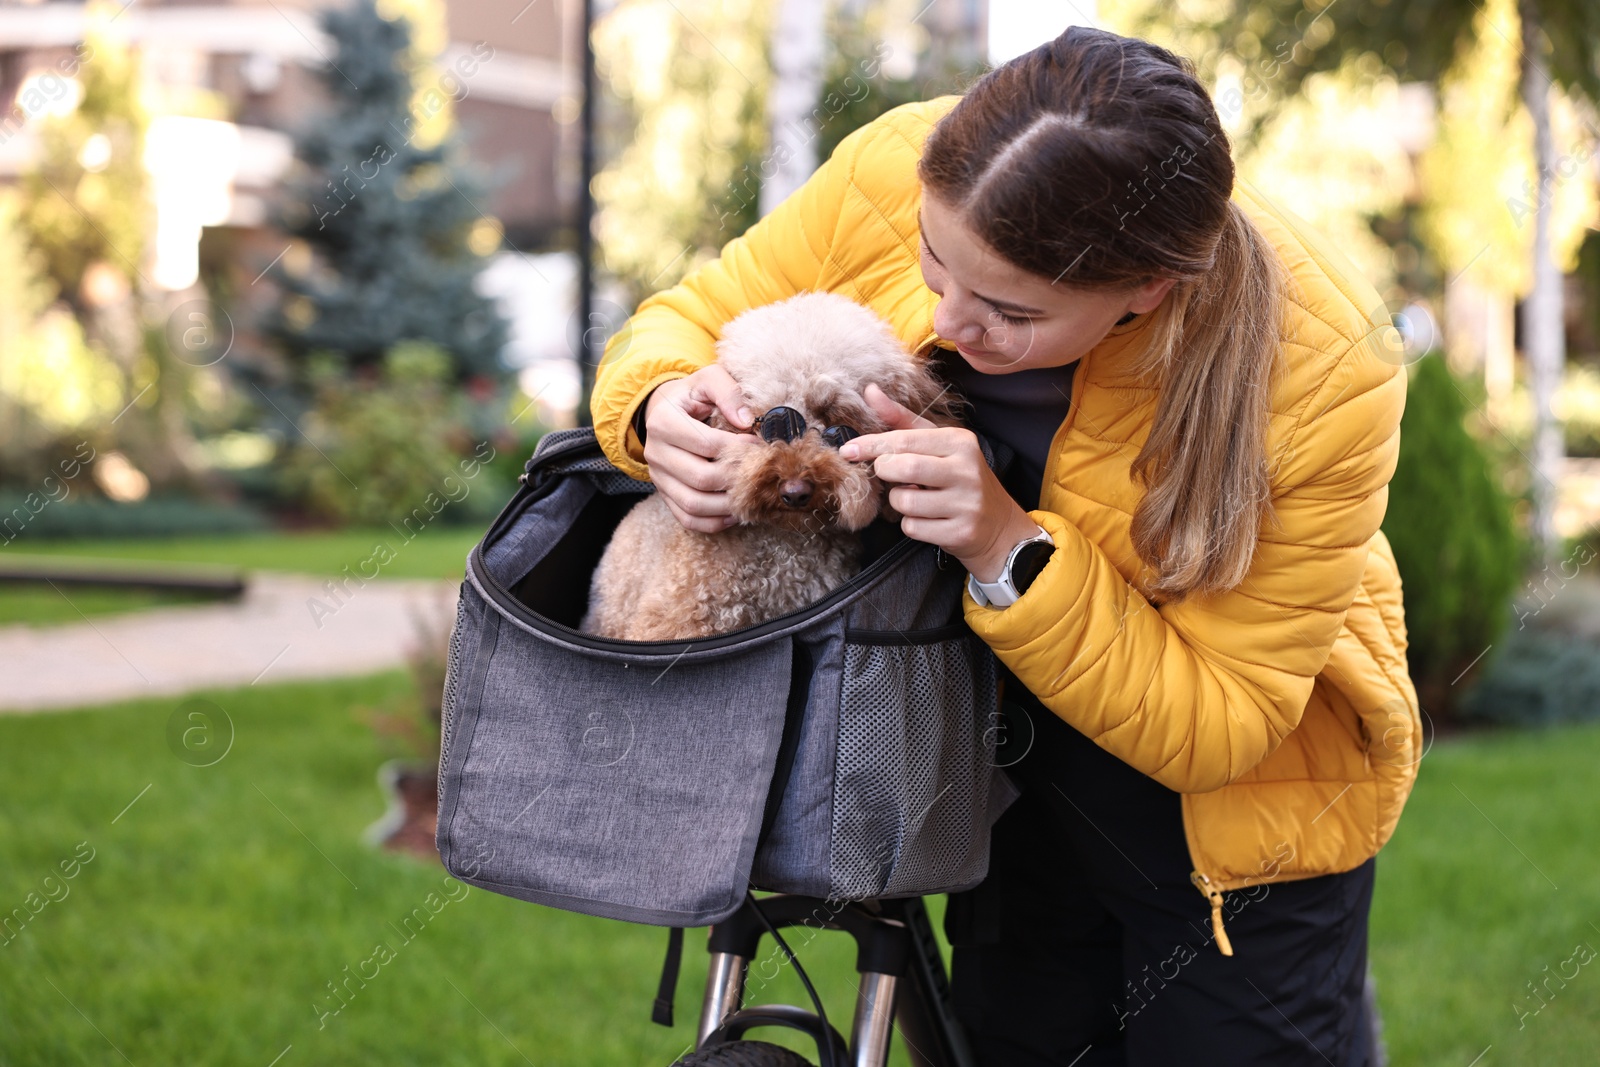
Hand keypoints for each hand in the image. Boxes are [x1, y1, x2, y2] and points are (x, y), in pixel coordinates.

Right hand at [640, 364, 757, 532]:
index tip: (760, 446)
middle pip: (701, 478)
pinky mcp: (664, 494)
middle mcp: (655, 452)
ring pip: (693, 504)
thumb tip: (747, 421)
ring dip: (727, 505)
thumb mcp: (709, 379)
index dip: (738, 449)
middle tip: (760, 473)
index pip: (706, 444)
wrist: (664, 409)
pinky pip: (687, 519)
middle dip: (736, 478)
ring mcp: (658, 477)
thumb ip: (729, 392)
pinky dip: (713, 521)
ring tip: (751, 496)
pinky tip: (735, 512)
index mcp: (663, 421)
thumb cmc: (693, 395)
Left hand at [839, 384, 1039, 581]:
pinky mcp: (961, 532)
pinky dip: (911, 524)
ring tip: (915, 497)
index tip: (848, 450)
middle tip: (889, 474)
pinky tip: (928, 518)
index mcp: (960, 442)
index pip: (905, 439)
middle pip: (903, 468)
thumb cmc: (958, 477)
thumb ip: (902, 419)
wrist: (997, 524)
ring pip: (904, 502)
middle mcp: (967, 470)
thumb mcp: (937, 443)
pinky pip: (913, 528)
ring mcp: (966, 503)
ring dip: (898, 502)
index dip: (871, 445)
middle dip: (885, 472)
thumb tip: (870, 391)